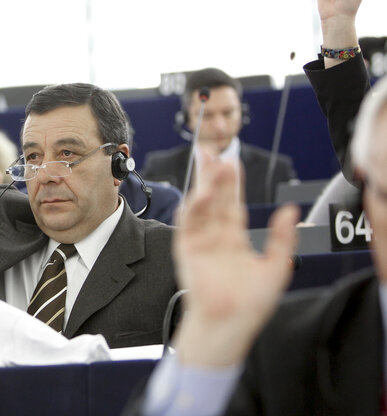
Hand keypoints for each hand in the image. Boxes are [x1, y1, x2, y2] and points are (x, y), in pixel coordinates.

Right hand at [173, 153, 298, 366]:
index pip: (233, 204)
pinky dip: (193, 208)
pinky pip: (188, 224)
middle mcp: (215, 236)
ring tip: (210, 165)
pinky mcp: (186, 250)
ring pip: (201, 206)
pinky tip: (201, 194)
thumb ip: (282, 238)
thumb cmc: (250, 304)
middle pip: (214, 199)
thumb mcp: (276, 267)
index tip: (233, 161)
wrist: (229, 324)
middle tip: (212, 151)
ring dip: (205, 186)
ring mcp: (199, 241)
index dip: (234, 183)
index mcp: (234, 239)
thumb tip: (290, 210)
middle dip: (213, 175)